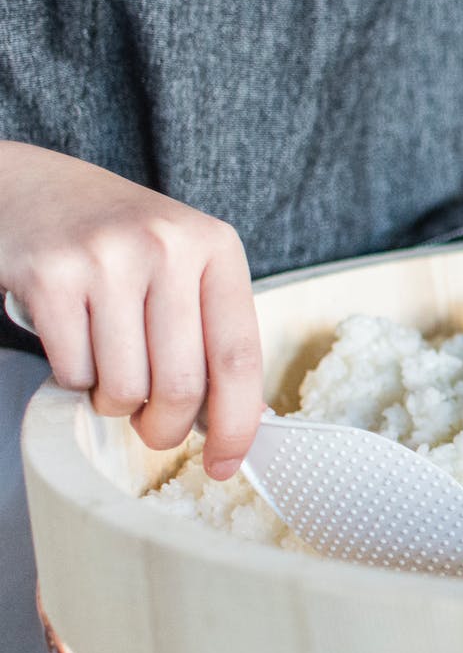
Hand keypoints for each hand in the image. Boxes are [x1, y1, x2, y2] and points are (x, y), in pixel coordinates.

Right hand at [0, 142, 262, 478]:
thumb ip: (213, 330)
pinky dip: (74, 380)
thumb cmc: (118, 240)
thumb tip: (241, 420)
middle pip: (182, 385)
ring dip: (115, 402)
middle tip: (152, 426)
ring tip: (110, 370)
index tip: (227, 463)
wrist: (32, 189)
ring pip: (125, 387)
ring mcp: (106, 259)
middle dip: (165, 427)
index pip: (240, 356)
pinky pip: (73, 372)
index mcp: (215, 247)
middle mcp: (167, 246)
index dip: (237, 423)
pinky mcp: (49, 276)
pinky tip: (75, 345)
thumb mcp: (183, 264)